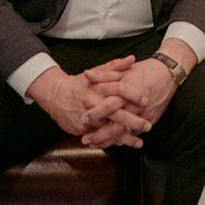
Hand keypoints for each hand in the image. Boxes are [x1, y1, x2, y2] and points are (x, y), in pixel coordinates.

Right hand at [28, 59, 144, 147]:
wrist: (56, 96)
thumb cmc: (81, 85)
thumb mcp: (97, 72)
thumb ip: (116, 67)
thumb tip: (132, 59)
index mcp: (99, 86)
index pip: (119, 89)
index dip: (133, 95)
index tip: (146, 101)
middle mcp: (94, 102)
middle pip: (116, 113)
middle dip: (133, 121)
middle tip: (148, 125)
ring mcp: (88, 116)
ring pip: (108, 129)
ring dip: (124, 137)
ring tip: (138, 141)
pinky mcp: (82, 128)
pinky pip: (99, 137)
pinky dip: (110, 141)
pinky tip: (122, 144)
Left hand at [83, 57, 177, 142]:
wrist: (168, 73)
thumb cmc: (145, 70)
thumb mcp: (124, 70)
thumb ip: (104, 74)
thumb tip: (87, 74)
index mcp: (127, 91)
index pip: (110, 105)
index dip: (97, 113)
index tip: (83, 118)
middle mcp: (135, 105)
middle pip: (117, 125)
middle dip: (101, 135)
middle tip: (86, 140)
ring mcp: (144, 114)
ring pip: (125, 133)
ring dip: (110, 140)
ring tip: (96, 144)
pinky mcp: (151, 119)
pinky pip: (135, 133)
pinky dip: (124, 139)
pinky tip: (113, 143)